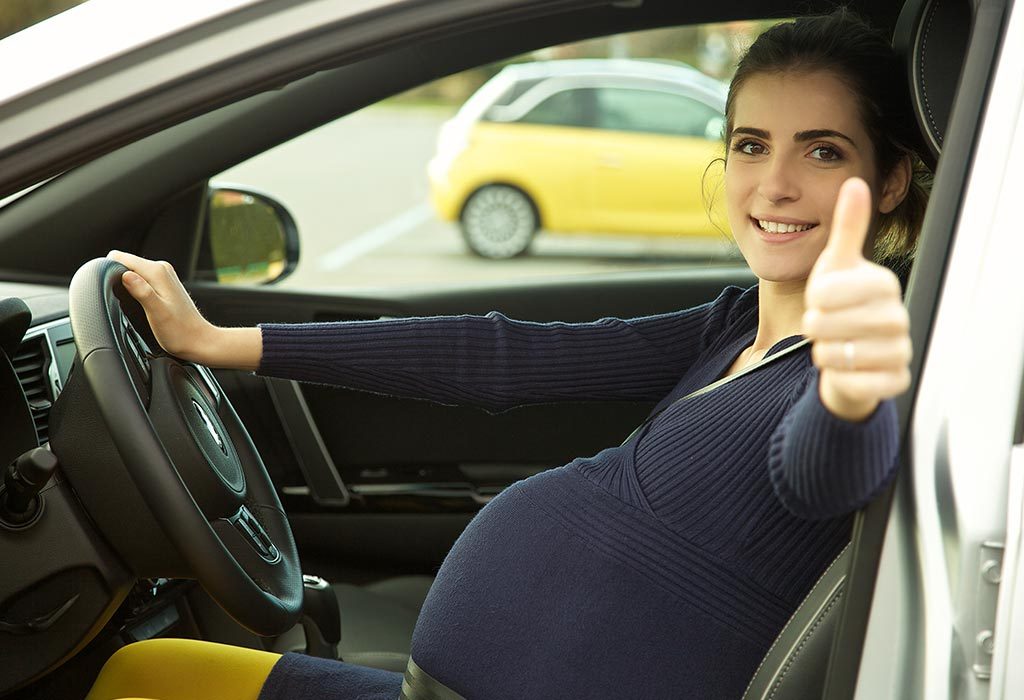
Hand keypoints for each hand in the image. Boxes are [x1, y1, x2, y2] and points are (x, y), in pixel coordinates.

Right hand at [106, 251, 218, 362]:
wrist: (199, 340)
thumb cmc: (180, 331)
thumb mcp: (157, 313)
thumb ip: (142, 292)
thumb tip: (126, 275)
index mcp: (157, 271)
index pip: (120, 257)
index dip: (109, 270)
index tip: (110, 289)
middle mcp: (161, 269)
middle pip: (124, 263)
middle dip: (116, 278)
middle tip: (121, 301)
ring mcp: (164, 276)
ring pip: (132, 271)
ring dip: (125, 284)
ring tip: (131, 305)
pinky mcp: (164, 285)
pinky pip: (140, 279)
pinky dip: (134, 289)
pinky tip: (138, 304)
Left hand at [802, 178, 911, 421]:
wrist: (847, 350)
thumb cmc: (840, 304)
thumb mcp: (836, 265)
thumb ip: (847, 227)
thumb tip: (854, 183)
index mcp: (884, 284)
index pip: (830, 292)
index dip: (816, 299)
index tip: (820, 299)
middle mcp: (898, 317)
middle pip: (831, 325)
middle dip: (816, 327)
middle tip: (821, 324)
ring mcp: (900, 350)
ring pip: (840, 356)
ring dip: (824, 352)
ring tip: (832, 344)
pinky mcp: (895, 381)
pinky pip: (858, 384)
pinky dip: (840, 378)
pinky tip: (843, 368)